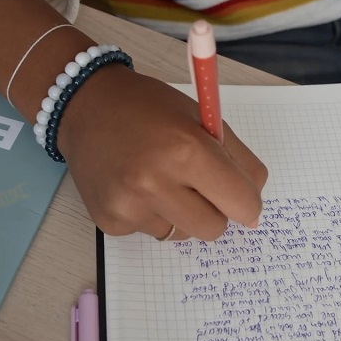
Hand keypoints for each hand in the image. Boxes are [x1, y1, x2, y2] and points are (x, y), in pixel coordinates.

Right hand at [57, 65, 267, 240]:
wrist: (86, 105)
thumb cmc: (150, 108)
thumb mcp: (203, 119)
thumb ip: (237, 162)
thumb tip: (254, 211)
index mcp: (187, 150)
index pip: (242, 204)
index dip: (247, 202)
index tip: (240, 196)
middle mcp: (155, 183)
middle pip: (215, 229)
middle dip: (214, 210)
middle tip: (197, 183)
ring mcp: (129, 206)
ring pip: (183, 235)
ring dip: (182, 214)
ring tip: (160, 179)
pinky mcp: (110, 221)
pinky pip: (152, 232)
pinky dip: (152, 214)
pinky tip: (135, 186)